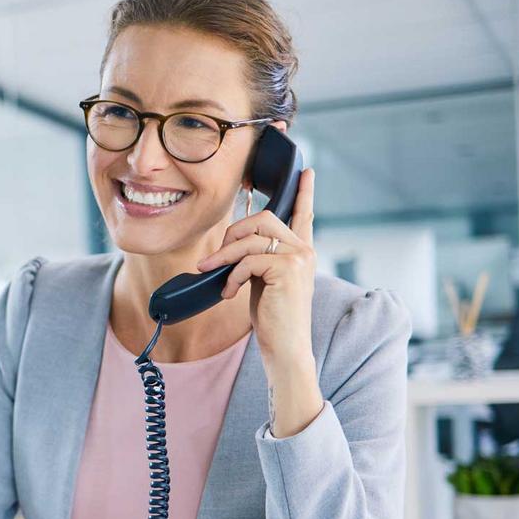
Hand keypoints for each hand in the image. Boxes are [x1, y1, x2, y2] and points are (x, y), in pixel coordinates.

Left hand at [196, 167, 316, 371]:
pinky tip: (230, 293)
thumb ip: (258, 259)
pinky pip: (247, 260)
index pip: (303, 215)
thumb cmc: (273, 318)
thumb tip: (234, 244)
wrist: (285, 348)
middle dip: (234, 233)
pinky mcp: (288, 269)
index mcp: (301, 251)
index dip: (304, 193)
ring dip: (224, 256)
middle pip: (264, 219)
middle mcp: (304, 250)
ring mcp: (298, 258)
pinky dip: (232, 275)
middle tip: (216, 258)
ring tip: (211, 274)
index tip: (306, 171)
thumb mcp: (264, 281)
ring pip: (251, 239)